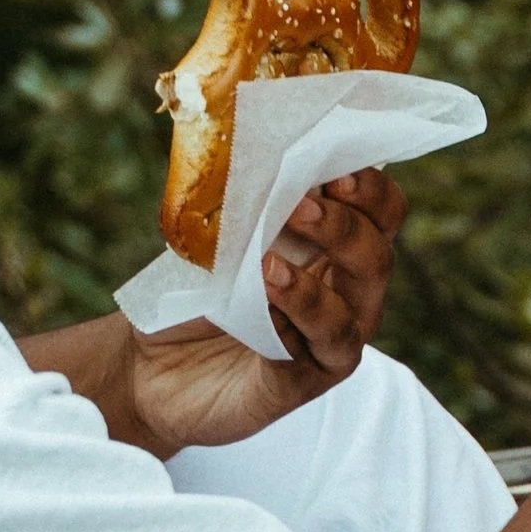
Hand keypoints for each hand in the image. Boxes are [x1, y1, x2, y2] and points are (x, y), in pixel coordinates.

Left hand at [120, 167, 406, 451]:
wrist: (149, 370)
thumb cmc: (193, 297)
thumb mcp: (216, 240)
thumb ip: (244, 205)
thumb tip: (244, 152)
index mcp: (337, 250)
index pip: (382, 213)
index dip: (371, 189)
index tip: (335, 168)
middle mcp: (348, 294)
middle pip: (378, 256)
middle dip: (345, 226)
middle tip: (301, 204)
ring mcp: (331, 339)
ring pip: (354, 310)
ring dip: (313, 282)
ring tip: (268, 262)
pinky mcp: (307, 379)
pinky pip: (317, 350)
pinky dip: (292, 321)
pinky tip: (262, 303)